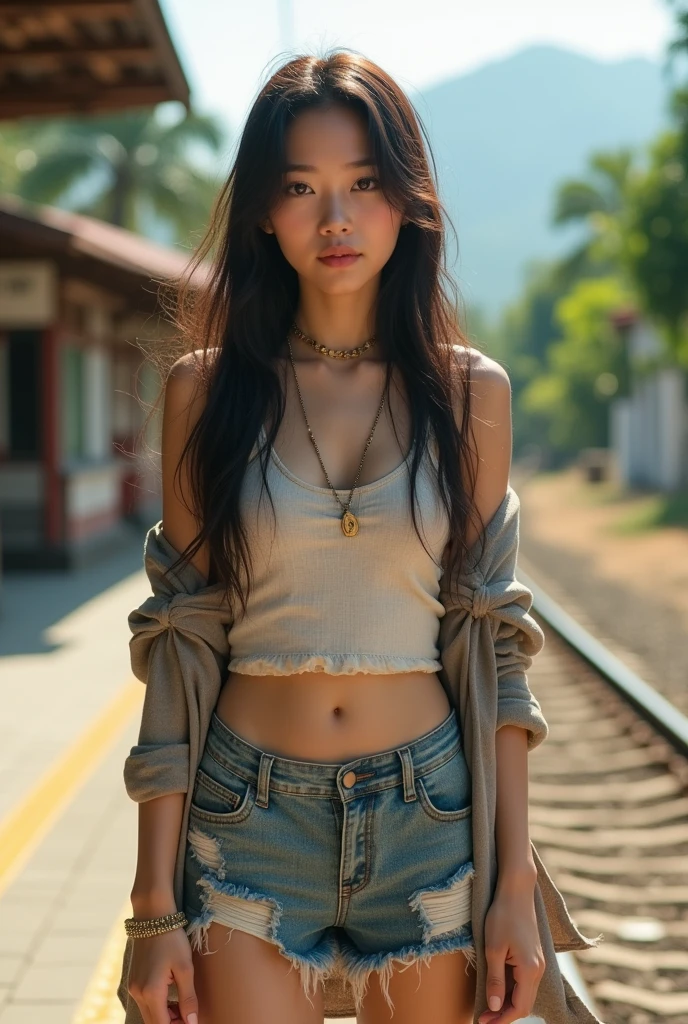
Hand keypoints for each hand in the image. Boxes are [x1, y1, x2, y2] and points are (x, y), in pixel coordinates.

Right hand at [127, 925, 198, 1023]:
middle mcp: (138, 993)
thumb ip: (188, 998)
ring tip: (183, 1007)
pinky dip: (157, 1007)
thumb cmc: (172, 940)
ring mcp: (133, 988)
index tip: (192, 1021)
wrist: (152, 917)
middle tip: (189, 1016)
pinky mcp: (133, 981)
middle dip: (172, 1023)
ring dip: (165, 1017)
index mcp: (151, 992)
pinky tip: (171, 999)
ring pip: (148, 1015)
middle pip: (154, 1023)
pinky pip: (144, 1004)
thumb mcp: (185, 968)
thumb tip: (192, 1022)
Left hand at [477, 886, 544, 1023]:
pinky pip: (524, 981)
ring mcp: (537, 963)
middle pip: (524, 1004)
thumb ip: (495, 980)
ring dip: (507, 1002)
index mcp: (530, 970)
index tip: (482, 1021)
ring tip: (487, 1005)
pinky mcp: (533, 956)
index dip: (501, 1018)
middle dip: (504, 1014)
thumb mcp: (493, 949)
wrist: (516, 891)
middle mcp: (538, 970)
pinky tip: (497, 988)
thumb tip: (494, 1006)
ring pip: (524, 993)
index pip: (519, 1007)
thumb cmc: (503, 916)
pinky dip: (511, 990)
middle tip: (483, 1017)